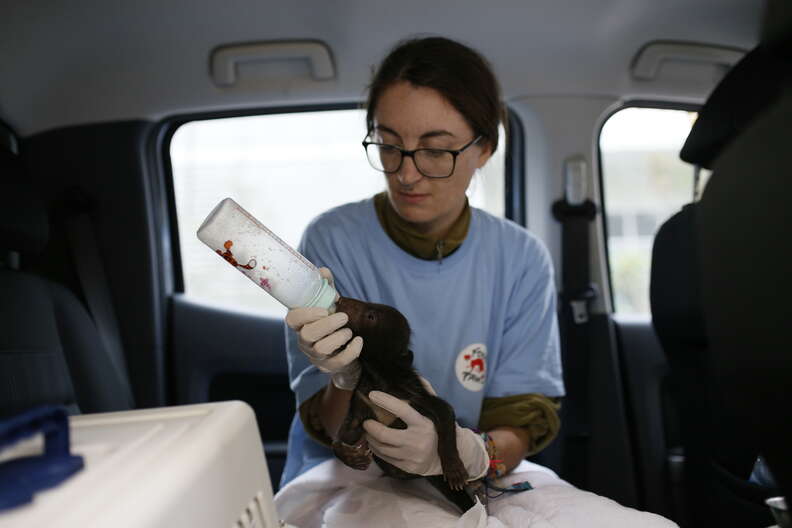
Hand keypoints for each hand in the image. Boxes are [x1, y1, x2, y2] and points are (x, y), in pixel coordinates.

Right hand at [285, 267, 362, 389]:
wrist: (345, 351)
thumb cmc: (333, 322)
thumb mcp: (329, 304)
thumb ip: (325, 287)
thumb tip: (323, 271)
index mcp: (302, 324)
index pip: (292, 319)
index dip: (305, 314)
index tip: (323, 309)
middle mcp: (305, 342)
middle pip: (307, 335)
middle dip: (327, 324)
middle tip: (344, 317)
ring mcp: (316, 357)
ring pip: (321, 349)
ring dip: (338, 337)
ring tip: (348, 330)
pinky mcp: (331, 367)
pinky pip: (339, 362)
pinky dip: (351, 350)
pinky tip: (359, 341)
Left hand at [362, 390, 488, 480]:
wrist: (446, 459)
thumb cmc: (437, 430)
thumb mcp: (435, 412)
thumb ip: (427, 394)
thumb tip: (416, 376)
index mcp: (424, 424)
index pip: (402, 410)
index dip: (386, 401)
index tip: (372, 394)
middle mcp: (417, 441)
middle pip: (385, 434)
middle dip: (371, 427)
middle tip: (366, 421)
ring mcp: (412, 456)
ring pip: (382, 448)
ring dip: (371, 439)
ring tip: (368, 432)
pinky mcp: (408, 467)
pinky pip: (386, 458)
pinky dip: (377, 450)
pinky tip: (375, 444)